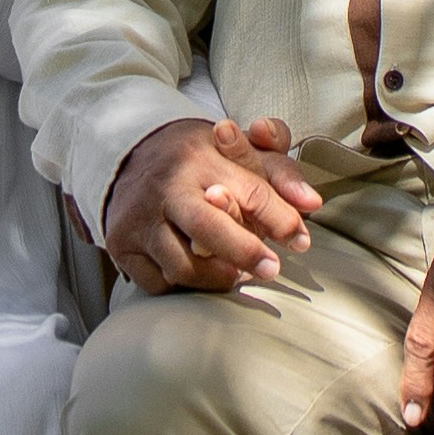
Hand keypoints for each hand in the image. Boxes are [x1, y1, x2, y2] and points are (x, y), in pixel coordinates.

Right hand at [102, 114, 323, 295]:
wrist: (128, 153)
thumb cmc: (197, 157)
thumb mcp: (238, 149)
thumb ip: (279, 172)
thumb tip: (312, 203)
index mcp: (202, 156)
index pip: (249, 189)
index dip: (279, 218)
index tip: (299, 239)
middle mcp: (168, 186)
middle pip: (209, 227)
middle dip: (245, 252)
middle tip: (272, 269)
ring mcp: (140, 217)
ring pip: (183, 265)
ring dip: (215, 277)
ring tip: (235, 274)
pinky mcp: (121, 243)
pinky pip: (157, 282)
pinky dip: (181, 285)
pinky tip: (197, 272)